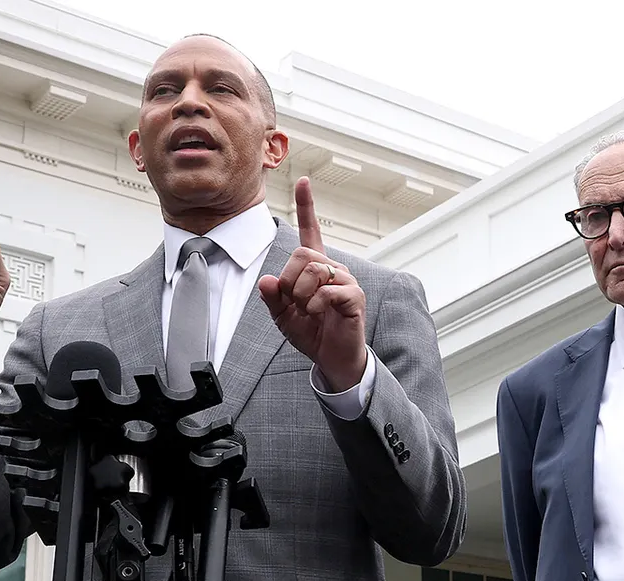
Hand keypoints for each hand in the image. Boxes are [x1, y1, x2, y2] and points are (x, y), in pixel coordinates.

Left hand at [259, 177, 366, 390]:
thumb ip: (273, 298)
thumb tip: (268, 281)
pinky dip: (316, 305)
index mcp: (315, 267)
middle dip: (290, 281)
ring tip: (308, 311)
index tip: (304, 180)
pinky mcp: (354, 296)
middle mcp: (333, 267)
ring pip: (314, 270)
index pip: (310, 230)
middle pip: (302, 255)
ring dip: (302, 295)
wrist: (332, 358)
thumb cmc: (311, 333)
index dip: (307, 206)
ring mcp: (346, 280)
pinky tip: (319, 314)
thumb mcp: (283, 316)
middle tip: (295, 303)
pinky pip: (328, 291)